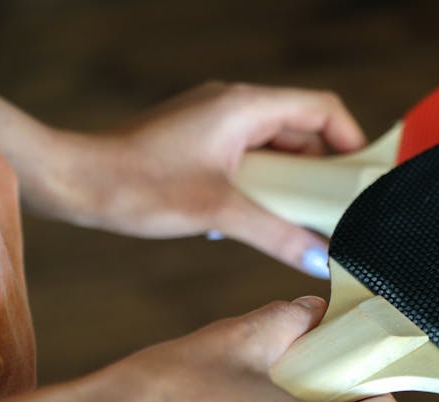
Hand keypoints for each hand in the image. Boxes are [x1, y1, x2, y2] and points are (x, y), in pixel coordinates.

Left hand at [0, 84, 366, 276]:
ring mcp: (217, 122)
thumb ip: (277, 236)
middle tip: (335, 209)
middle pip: (302, 129)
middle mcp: (235, 106)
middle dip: (322, 170)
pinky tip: (254, 218)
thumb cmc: (137, 184)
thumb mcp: (219, 213)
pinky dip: (263, 184)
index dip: (351, 139)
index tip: (363, 178)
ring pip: (276, 147)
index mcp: (246, 107)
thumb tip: (321, 259)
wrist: (75, 181)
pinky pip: (251, 158)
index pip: (322, 107)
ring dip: (291, 181)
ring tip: (298, 219)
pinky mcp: (202, 142)